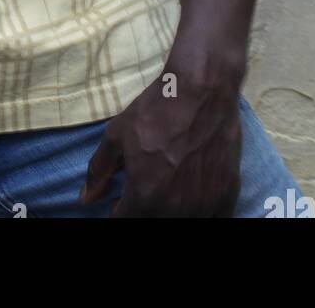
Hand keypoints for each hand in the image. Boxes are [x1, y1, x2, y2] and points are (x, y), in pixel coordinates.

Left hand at [78, 72, 241, 216]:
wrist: (202, 91)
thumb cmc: (156, 110)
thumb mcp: (117, 135)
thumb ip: (100, 170)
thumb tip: (86, 199)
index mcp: (145, 197)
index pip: (125, 221)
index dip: (120, 210)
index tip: (122, 199)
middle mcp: (175, 209)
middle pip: (153, 223)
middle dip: (144, 210)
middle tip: (147, 187)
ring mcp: (205, 206)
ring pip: (183, 223)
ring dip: (171, 211)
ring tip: (168, 187)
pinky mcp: (228, 197)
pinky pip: (213, 220)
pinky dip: (201, 213)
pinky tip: (193, 195)